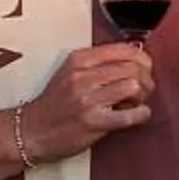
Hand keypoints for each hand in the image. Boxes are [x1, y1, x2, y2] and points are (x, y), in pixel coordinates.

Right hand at [22, 46, 153, 159]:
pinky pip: (130, 115)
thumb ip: (99, 64)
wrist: (32, 130)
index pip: (123, 49)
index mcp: (79, 60)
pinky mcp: (94, 122)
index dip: (142, 58)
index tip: (145, 68)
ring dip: (142, 96)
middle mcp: (83, 76)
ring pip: (133, 86)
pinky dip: (141, 114)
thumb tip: (136, 60)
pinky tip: (138, 114)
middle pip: (132, 68)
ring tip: (134, 102)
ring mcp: (88, 99)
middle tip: (143, 90)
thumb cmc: (57, 103)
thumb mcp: (71, 72)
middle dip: (146, 79)